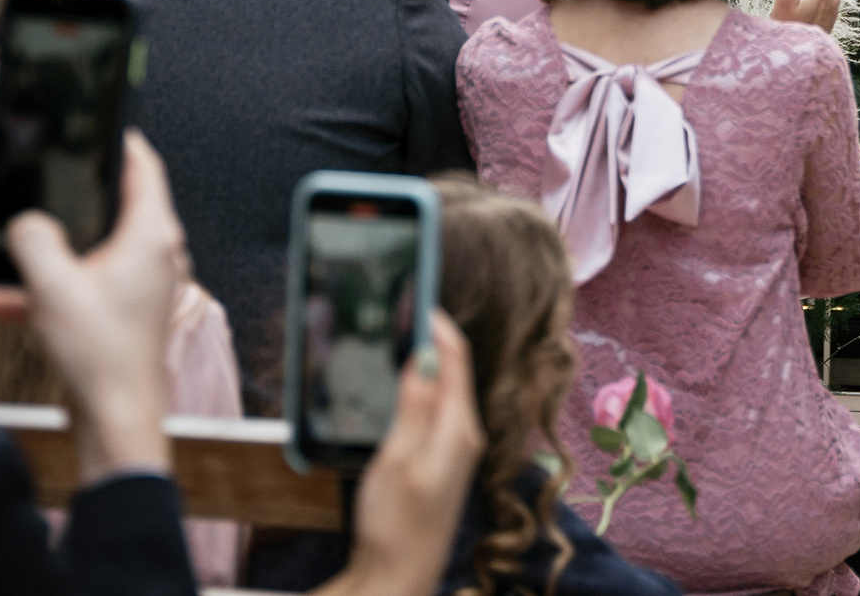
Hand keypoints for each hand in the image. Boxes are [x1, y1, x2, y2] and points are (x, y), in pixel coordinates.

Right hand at [0, 131, 183, 483]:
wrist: (115, 419)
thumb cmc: (99, 354)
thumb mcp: (52, 285)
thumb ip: (32, 241)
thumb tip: (26, 223)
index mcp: (152, 235)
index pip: (144, 168)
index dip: (123, 143)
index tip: (103, 126)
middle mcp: (156, 255)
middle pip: (115, 207)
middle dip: (72, 200)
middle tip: (45, 182)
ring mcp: (142, 285)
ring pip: (90, 252)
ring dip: (47, 257)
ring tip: (5, 262)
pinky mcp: (125, 312)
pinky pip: (83, 287)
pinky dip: (49, 290)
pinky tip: (2, 302)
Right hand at [320, 312, 485, 595]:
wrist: (399, 575)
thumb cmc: (396, 522)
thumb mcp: (398, 457)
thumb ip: (414, 405)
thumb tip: (424, 355)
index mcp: (458, 428)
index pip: (455, 358)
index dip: (435, 323)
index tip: (415, 293)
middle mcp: (464, 434)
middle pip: (453, 369)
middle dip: (430, 335)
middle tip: (401, 306)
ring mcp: (455, 449)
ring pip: (445, 387)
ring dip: (424, 359)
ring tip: (397, 333)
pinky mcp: (442, 461)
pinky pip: (437, 408)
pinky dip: (421, 386)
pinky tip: (400, 382)